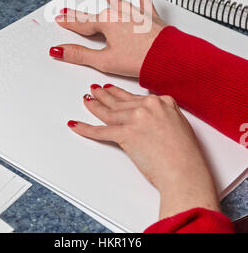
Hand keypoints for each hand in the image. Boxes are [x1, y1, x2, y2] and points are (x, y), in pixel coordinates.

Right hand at [50, 0, 165, 77]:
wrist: (169, 58)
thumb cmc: (141, 60)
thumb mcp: (104, 61)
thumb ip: (79, 54)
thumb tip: (59, 51)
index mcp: (107, 23)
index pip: (81, 23)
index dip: (69, 22)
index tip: (60, 19)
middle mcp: (121, 13)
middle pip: (96, 12)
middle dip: (81, 11)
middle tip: (69, 9)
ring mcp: (136, 13)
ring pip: (118, 0)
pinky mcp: (151, 16)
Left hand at [68, 84, 219, 219]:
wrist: (185, 171)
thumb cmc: (185, 155)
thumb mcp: (179, 124)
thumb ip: (163, 114)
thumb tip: (151, 117)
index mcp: (163, 101)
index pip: (136, 97)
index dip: (121, 94)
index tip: (112, 90)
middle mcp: (148, 106)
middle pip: (121, 102)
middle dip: (105, 96)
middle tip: (95, 91)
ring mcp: (136, 118)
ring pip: (109, 112)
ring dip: (95, 106)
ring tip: (87, 101)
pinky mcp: (126, 134)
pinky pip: (101, 131)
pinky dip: (86, 128)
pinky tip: (76, 124)